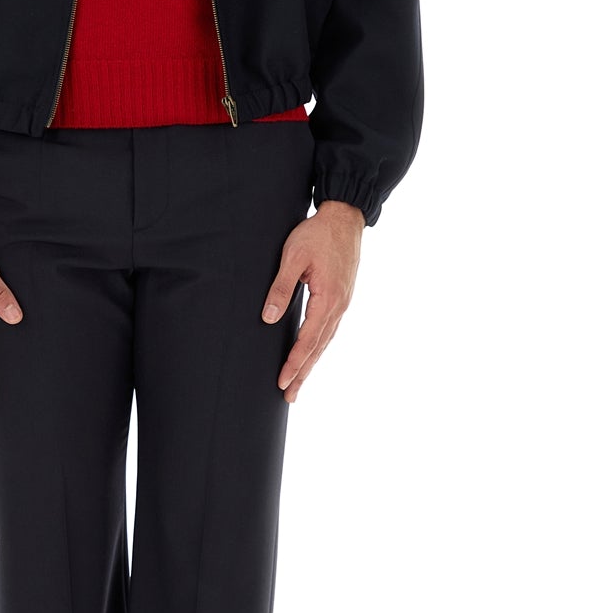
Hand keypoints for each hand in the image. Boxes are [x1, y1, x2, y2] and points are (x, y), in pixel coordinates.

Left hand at [261, 200, 364, 401]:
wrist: (345, 216)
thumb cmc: (317, 233)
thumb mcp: (293, 256)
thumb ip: (280, 287)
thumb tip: (268, 318)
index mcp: (328, 298)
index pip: (308, 339)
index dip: (295, 362)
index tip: (282, 380)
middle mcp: (339, 305)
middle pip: (319, 347)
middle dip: (303, 373)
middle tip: (289, 396)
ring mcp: (343, 303)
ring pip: (325, 341)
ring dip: (311, 363)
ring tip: (298, 383)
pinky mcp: (342, 297)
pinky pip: (329, 329)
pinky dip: (319, 347)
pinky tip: (312, 354)